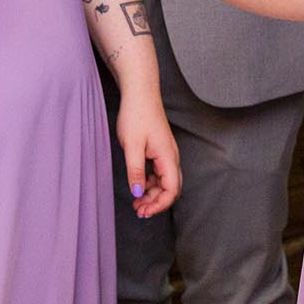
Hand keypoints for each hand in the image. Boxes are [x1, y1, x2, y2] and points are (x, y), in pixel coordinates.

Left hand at [115, 91, 180, 218]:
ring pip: (164, 181)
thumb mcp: (132, 146)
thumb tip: (138, 193)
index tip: (144, 211)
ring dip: (152, 194)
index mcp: (168, 157)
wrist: (140, 93)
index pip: (172, 190)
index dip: (160, 205)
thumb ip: (135, 171)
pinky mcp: (159, 149)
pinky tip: (138, 185)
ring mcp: (166, 153)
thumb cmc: (136, 115)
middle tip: (139, 211)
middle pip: (171, 188)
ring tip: (136, 202)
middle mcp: (171, 157)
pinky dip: (150, 183)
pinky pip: (159, 173)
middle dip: (156, 203)